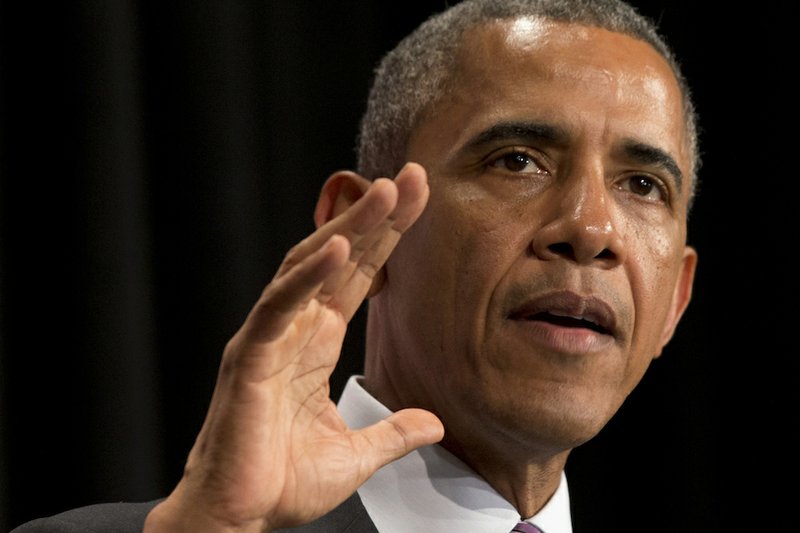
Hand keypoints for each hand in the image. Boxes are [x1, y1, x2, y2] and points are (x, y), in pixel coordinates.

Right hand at [144, 163, 443, 531]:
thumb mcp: (357, 455)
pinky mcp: (249, 357)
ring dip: (347, 227)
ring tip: (385, 193)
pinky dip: (306, 276)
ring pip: (307, 267)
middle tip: (411, 177)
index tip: (417, 199)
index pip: (359, 276)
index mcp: (317, 342)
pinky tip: (337, 247)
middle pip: (338, 257)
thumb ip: (394, 433)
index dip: (387, 237)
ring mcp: (270, 338)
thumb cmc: (281, 483)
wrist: (238, 518)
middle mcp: (294, 329)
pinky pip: (279, 307)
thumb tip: (434, 423)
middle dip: (375, 215)